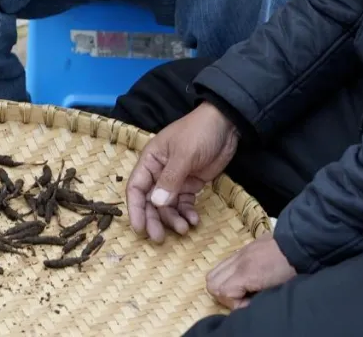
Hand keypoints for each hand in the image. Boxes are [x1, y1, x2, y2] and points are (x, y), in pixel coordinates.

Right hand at [126, 103, 238, 242]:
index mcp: (150, 161)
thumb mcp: (184, 154)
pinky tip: (194, 221)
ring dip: (173, 219)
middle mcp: (159, 172)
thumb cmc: (199, 133)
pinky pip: (184, 203)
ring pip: (168, 205)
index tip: (140, 229)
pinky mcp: (192, 184)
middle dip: (154, 219)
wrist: (226, 124)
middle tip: (160, 238)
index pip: (136, 188)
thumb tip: (156, 204)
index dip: (135, 209)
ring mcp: (176, 179)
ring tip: (184, 229)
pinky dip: (187, 213)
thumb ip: (170, 180)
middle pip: (151, 201)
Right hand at [206, 233, 295, 308]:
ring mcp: (236, 255)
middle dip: (224, 296)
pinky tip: (244, 279)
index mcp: (245, 273)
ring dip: (223, 285)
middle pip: (211, 283)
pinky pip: (223, 265)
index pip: (223, 292)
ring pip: (213, 273)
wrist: (295, 245)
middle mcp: (236, 263)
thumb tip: (247, 303)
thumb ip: (256, 297)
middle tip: (242, 299)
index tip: (251, 304)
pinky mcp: (240, 251)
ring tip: (240, 290)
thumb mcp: (275, 289)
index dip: (236, 305)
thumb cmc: (289, 269)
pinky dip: (227, 276)